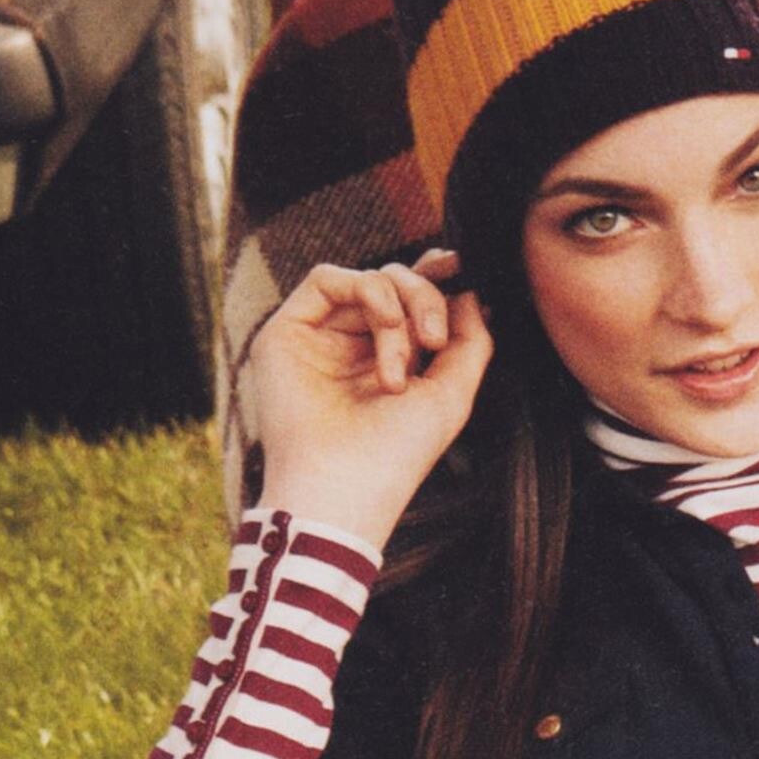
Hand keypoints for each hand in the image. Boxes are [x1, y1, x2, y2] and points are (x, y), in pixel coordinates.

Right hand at [243, 247, 493, 553]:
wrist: (344, 487)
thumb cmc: (395, 455)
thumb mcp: (451, 394)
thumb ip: (469, 339)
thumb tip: (470, 289)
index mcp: (388, 361)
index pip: (410, 303)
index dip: (435, 282)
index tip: (462, 271)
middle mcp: (352, 348)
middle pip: (394, 283)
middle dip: (424, 298)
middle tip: (434, 339)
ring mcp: (319, 339)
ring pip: (367, 280)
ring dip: (399, 309)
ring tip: (404, 363)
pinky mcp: (288, 332)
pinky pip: (326, 278)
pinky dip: (367, 290)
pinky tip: (385, 323)